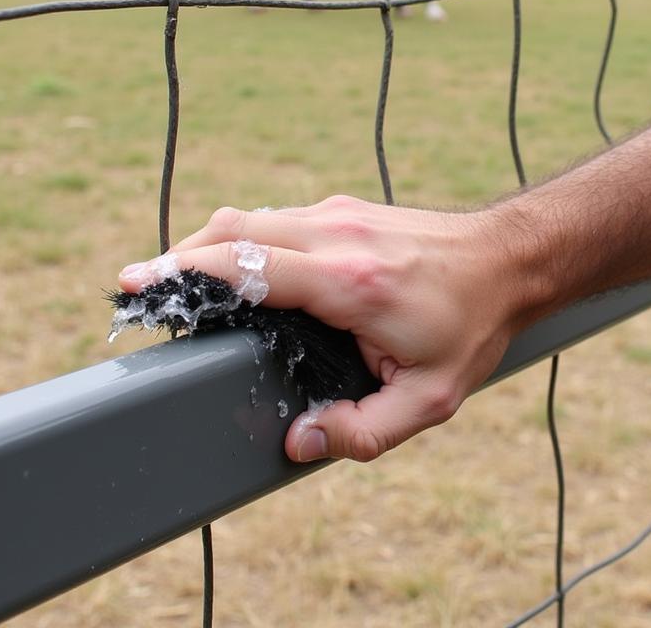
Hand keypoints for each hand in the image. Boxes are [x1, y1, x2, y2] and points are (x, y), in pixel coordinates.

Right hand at [118, 196, 519, 461]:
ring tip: (186, 285)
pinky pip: (278, 218)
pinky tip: (241, 271)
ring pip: (252, 217)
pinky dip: (245, 240)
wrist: (510, 258)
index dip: (187, 272)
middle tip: (146, 289)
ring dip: (212, 246)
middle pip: (235, 229)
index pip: (248, 263)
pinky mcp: (347, 209)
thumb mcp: (431, 399)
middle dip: (182, 257)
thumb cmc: (473, 325)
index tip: (140, 283)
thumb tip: (298, 441)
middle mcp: (338, 235)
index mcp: (351, 281)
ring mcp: (341, 213)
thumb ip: (363, 432)